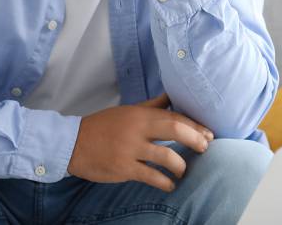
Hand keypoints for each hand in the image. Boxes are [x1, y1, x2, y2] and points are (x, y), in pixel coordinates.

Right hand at [67, 94, 214, 191]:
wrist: (72, 143)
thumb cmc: (103, 125)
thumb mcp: (128, 110)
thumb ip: (152, 105)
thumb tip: (172, 95)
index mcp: (141, 114)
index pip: (175, 117)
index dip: (195, 126)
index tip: (209, 133)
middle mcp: (138, 130)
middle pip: (176, 131)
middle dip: (195, 140)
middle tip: (205, 148)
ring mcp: (130, 150)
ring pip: (166, 157)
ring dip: (181, 166)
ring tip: (183, 170)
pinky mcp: (123, 168)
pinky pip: (151, 177)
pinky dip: (165, 182)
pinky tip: (170, 185)